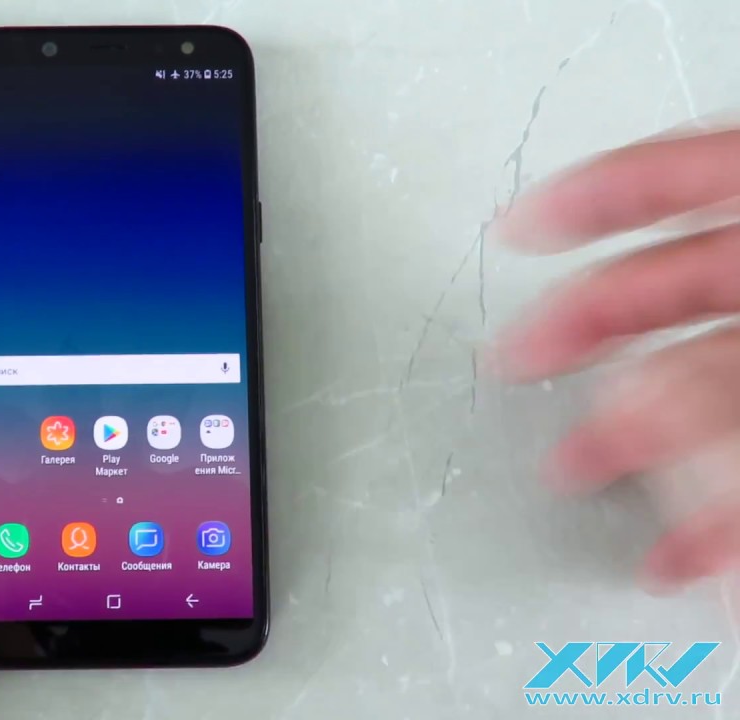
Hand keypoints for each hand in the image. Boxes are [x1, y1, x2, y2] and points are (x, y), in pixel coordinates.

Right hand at [494, 124, 739, 592]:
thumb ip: (709, 342)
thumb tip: (626, 398)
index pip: (681, 178)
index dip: (593, 197)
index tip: (516, 225)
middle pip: (662, 293)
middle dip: (574, 333)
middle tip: (511, 361)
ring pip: (695, 389)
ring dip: (626, 438)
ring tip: (569, 472)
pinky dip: (709, 522)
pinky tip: (671, 557)